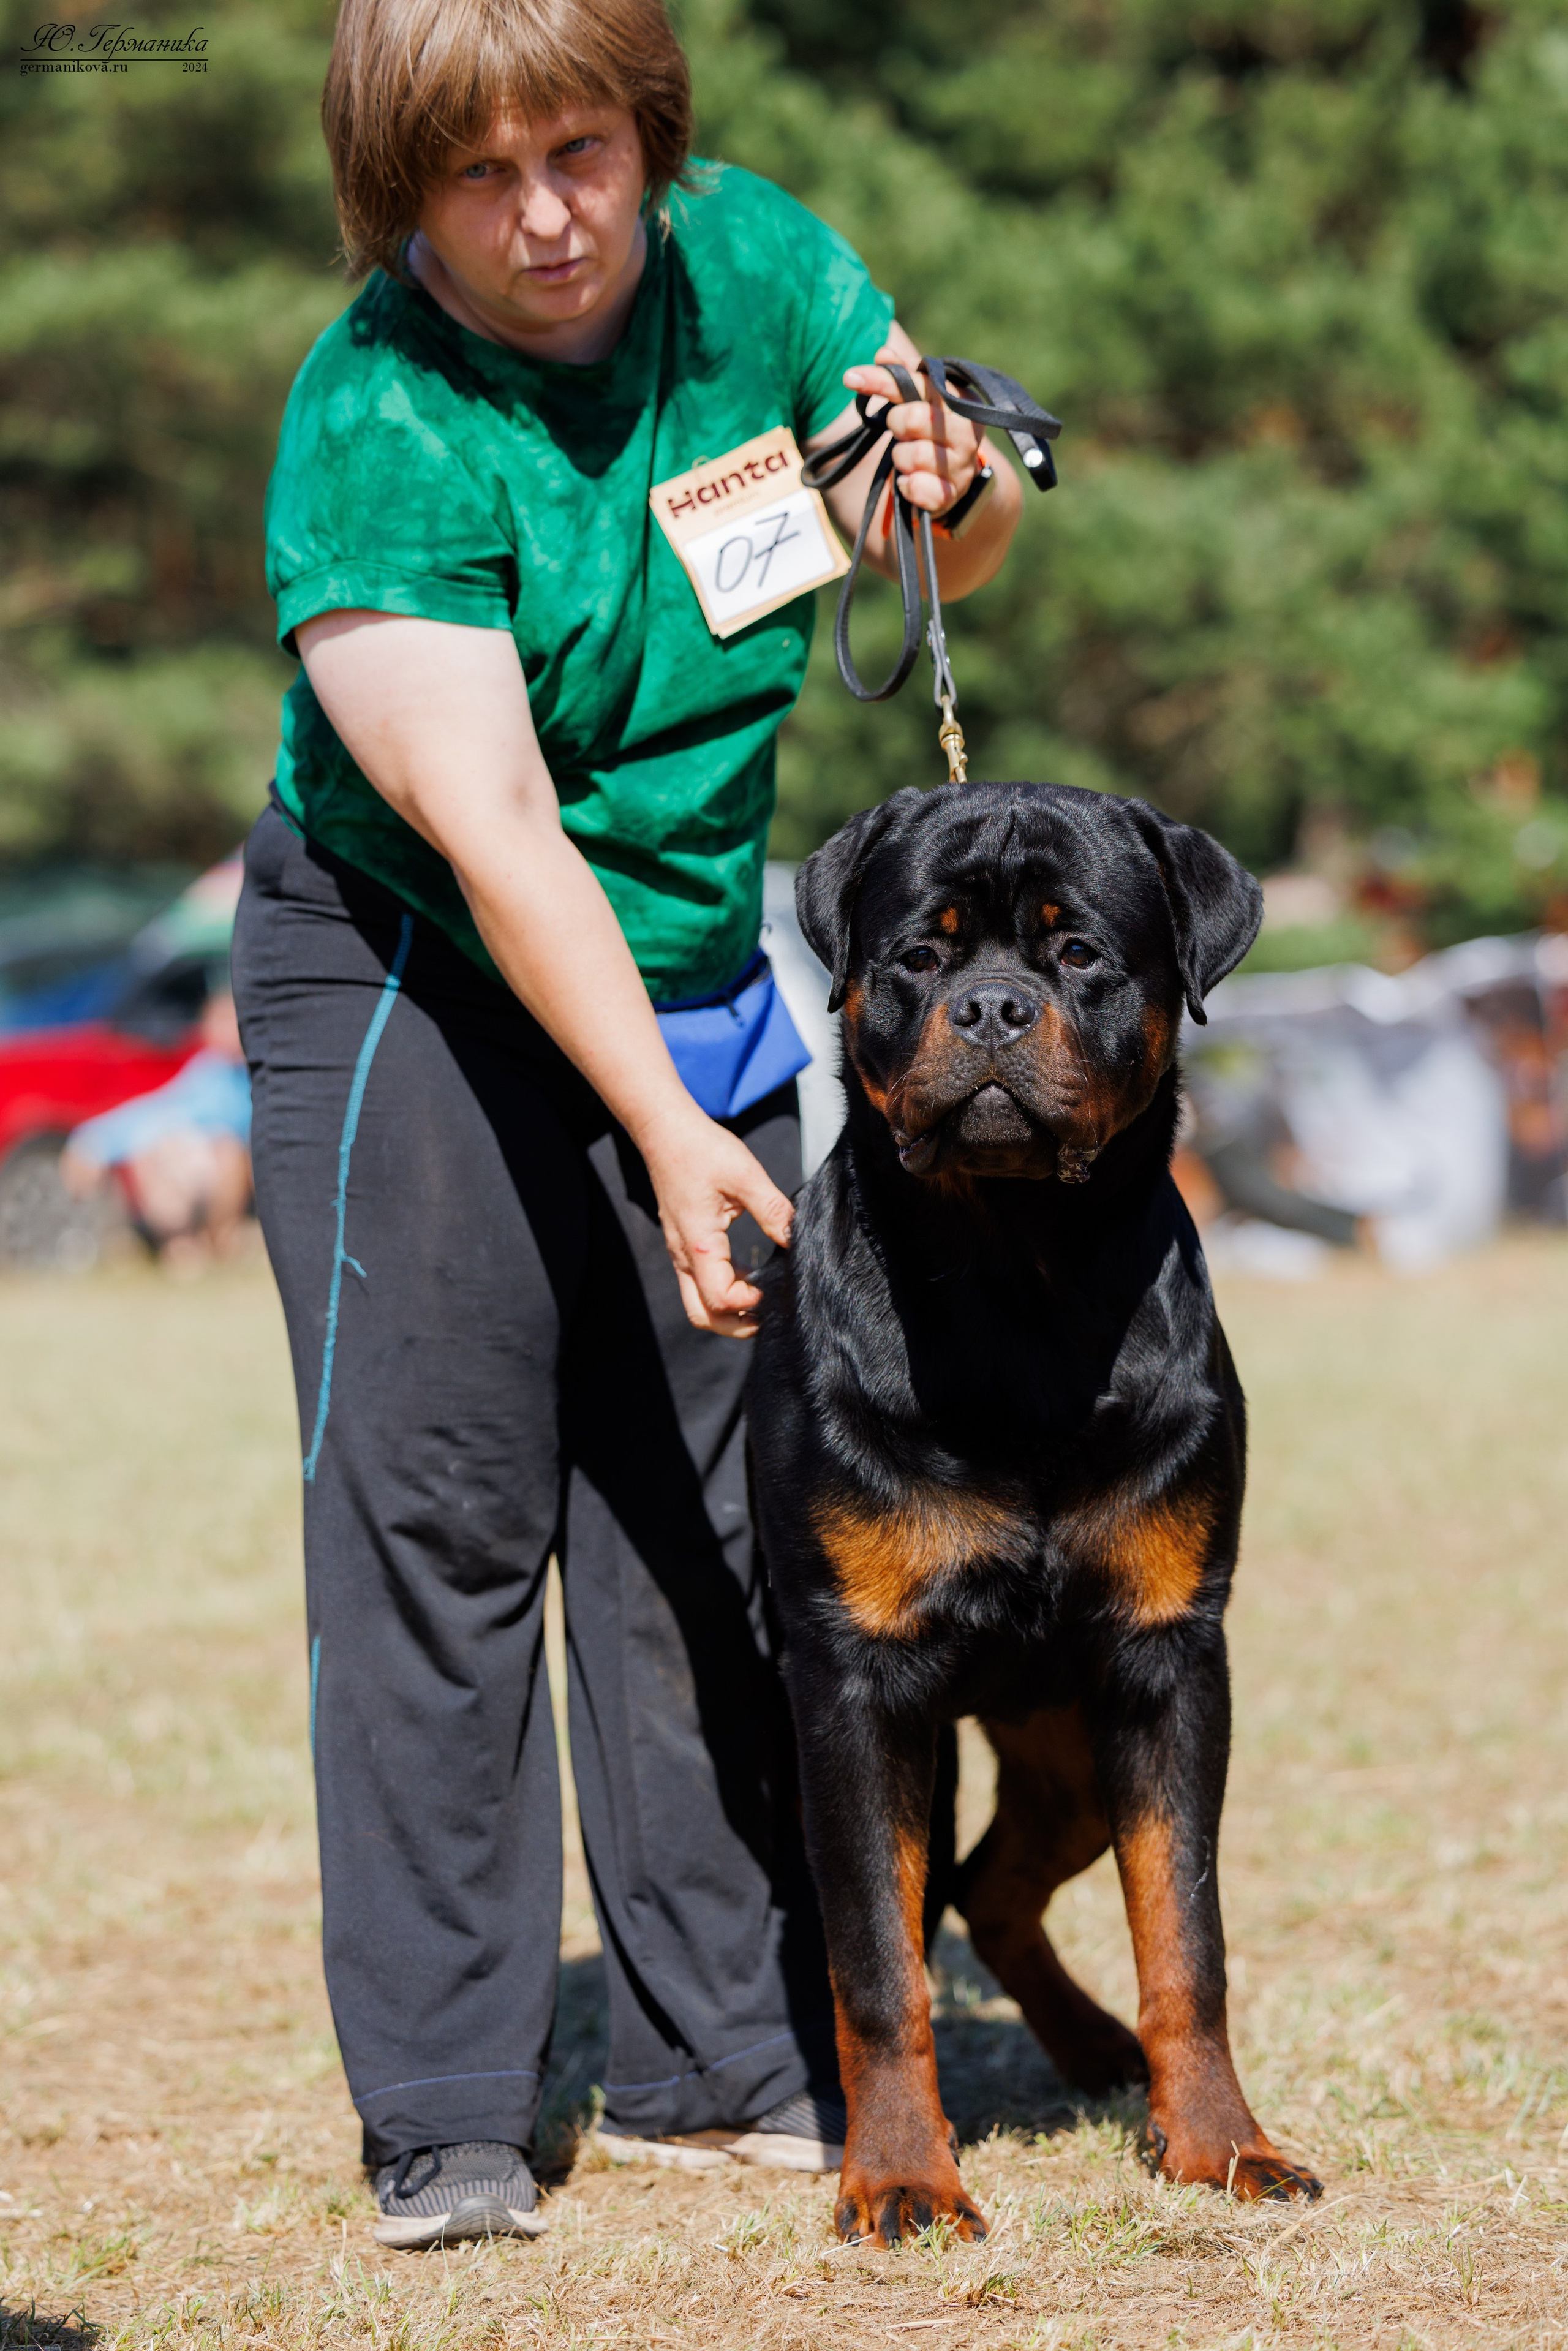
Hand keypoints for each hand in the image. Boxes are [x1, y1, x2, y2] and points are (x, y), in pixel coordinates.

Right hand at [636, 1103, 794, 1336]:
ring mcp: (680, 1252)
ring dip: (728, 1310)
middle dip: (735, 1325)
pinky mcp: (684, 1244)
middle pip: (702, 1315)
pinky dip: (723, 1291)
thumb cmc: (701, 1149)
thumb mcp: (745, 1175)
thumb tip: (798, 1239)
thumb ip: (774, 1210)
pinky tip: (747, 1277)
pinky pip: (699, 1282)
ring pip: (698, 1302)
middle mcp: (684, 1256)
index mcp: (699, 1243)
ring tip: (762, 1298)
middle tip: (768, 1315)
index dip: (750, 1304)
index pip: (720, 1299)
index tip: (774, 1289)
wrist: (665, 1131)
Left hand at [843, 346, 985, 518]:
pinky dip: (906, 486)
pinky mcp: (951, 494)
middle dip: (896, 424)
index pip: (918, 383)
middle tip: (900, 430)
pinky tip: (908, 481)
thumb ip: (901, 378)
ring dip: (899, 458)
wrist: (956, 481)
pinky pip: (918, 489)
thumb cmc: (930, 433)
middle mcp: (966, 431)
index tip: (850, 377)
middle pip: (914, 418)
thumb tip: (883, 354)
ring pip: (912, 456)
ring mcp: (962, 465)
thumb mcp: (918, 401)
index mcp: (959, 399)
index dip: (882, 380)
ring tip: (907, 458)